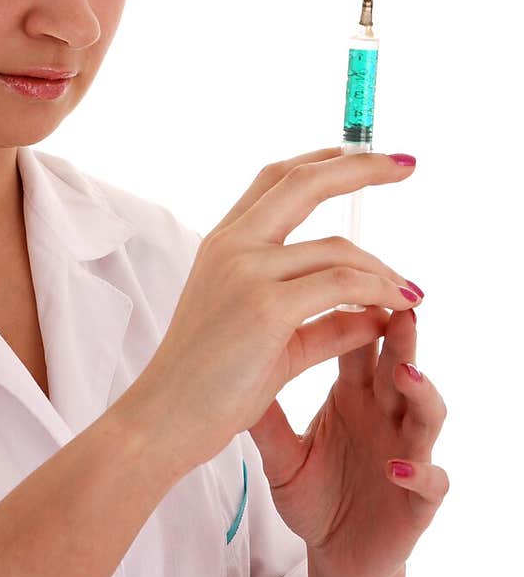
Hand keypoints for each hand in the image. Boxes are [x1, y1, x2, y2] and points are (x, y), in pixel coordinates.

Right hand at [131, 146, 423, 479]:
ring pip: (339, 250)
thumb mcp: (274, 342)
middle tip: (406, 163)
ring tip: (411, 294)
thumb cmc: (211, 385)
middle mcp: (233, 246)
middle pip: (304, 182)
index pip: (277, 181)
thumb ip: (324, 322)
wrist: (164, 420)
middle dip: (361, 166)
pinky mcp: (266, 307)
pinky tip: (398, 308)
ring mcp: (247, 272)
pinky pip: (342, 286)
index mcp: (224, 244)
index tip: (362, 155)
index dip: (322, 160)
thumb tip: (379, 312)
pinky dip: (378, 293)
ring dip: (384, 271)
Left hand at [249, 304, 449, 576]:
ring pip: (428, 412)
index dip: (358, 311)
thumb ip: (263, 414)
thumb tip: (230, 366)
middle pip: (399, 362)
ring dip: (421, 391)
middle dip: (401, 334)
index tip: (344, 278)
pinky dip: (420, 472)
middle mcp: (384, 415)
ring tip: (404, 374)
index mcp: (353, 394)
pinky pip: (431, 481)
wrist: (333, 552)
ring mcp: (406, 452)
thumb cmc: (314, 495)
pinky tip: (398, 466)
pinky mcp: (417, 500)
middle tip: (398, 304)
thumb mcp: (279, 453)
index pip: (360, 341)